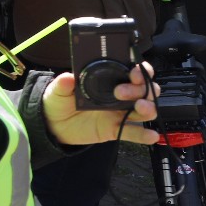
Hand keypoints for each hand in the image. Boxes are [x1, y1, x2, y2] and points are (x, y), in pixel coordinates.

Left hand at [42, 63, 160, 145]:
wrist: (54, 125)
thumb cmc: (60, 102)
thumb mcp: (58, 90)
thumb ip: (63, 84)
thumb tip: (68, 77)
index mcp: (109, 81)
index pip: (133, 72)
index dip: (141, 70)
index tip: (134, 72)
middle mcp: (119, 96)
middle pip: (144, 90)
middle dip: (141, 88)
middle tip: (121, 91)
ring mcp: (119, 113)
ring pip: (144, 110)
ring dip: (148, 107)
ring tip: (140, 107)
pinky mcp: (115, 129)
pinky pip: (134, 133)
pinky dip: (144, 134)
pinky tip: (150, 134)